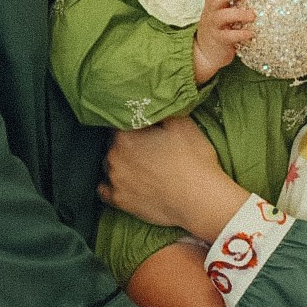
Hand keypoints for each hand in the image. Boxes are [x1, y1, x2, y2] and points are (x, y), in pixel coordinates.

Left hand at [100, 116, 246, 241]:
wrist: (201, 201)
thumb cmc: (193, 160)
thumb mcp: (181, 123)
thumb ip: (159, 110)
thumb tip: (150, 105)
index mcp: (124, 136)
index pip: (118, 121)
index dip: (132, 123)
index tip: (144, 128)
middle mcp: (113, 157)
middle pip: (113, 143)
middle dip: (126, 143)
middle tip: (147, 147)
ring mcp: (114, 181)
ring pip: (109, 165)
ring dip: (120, 162)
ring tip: (142, 166)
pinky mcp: (119, 202)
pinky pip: (105, 190)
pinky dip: (113, 185)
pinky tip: (127, 182)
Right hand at [193, 0, 253, 84]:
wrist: (206, 53)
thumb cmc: (218, 29)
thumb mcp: (219, 13)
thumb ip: (229, 1)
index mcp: (211, 5)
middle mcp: (211, 13)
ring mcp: (214, 27)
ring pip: (222, 16)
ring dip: (239, 13)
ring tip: (252, 15)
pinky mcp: (219, 41)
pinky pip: (229, 36)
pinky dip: (241, 33)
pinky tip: (251, 33)